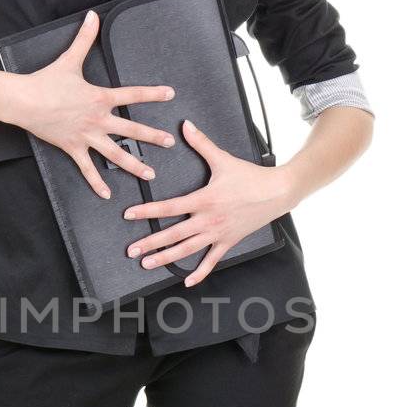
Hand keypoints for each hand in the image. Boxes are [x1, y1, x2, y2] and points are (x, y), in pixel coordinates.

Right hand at [6, 9, 176, 198]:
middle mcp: (98, 119)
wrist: (24, 100)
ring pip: (115, 155)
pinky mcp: (73, 148)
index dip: (153, 94)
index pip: (132, 95)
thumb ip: (84, 38)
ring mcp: (86, 136)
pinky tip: (107, 194)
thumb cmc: (46, 81)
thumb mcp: (69, 59)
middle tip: (168, 143)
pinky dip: (96, 182)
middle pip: (130, 131)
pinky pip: (87, 169)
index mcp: (100, 98)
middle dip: (152, 137)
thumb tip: (92, 15)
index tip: (170, 94)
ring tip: (150, 175)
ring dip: (134, 166)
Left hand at [122, 118, 295, 284]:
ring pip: (187, 250)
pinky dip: (200, 272)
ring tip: (147, 264)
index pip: (169, 207)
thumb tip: (185, 125)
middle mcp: (208, 220)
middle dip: (150, 243)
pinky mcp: (228, 241)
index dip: (147, 212)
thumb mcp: (223, 159)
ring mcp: (218, 233)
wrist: (277, 192)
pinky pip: (212, 261)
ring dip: (166, 258)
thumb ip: (201, 143)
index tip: (129, 215)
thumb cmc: (250, 177)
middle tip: (131, 251)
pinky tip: (187, 281)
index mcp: (204, 199)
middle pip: (173, 234)